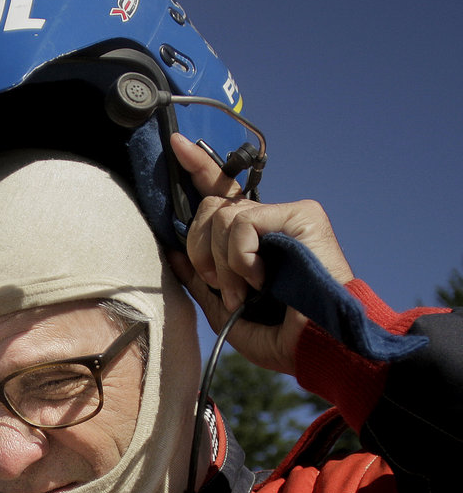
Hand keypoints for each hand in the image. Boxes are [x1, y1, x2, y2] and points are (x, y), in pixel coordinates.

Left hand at [167, 134, 353, 374]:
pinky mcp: (301, 214)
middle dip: (200, 250)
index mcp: (252, 240)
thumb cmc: (281, 338)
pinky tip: (261, 278)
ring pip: (223, 216)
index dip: (199, 169)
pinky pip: (244, 223)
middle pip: (211, 207)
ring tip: (245, 291)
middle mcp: (268, 221)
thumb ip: (200, 281)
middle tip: (221, 285)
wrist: (318, 348)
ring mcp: (286, 215)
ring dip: (224, 263)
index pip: (221, 195)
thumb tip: (173, 251)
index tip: (175, 144)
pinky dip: (241, 258)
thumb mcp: (225, 311)